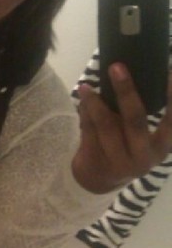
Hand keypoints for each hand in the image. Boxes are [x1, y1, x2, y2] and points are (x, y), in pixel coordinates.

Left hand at [72, 64, 171, 193]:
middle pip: (135, 120)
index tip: (170, 74)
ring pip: (106, 125)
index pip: (170, 123)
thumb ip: (137, 114)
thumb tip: (125, 74)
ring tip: (87, 85)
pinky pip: (89, 131)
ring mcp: (119, 163)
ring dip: (96, 101)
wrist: (98, 180)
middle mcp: (143, 157)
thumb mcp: (139, 138)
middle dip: (125, 91)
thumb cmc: (124, 149)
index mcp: (161, 148)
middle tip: (117, 67)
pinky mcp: (96, 163)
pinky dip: (86, 111)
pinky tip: (84, 96)